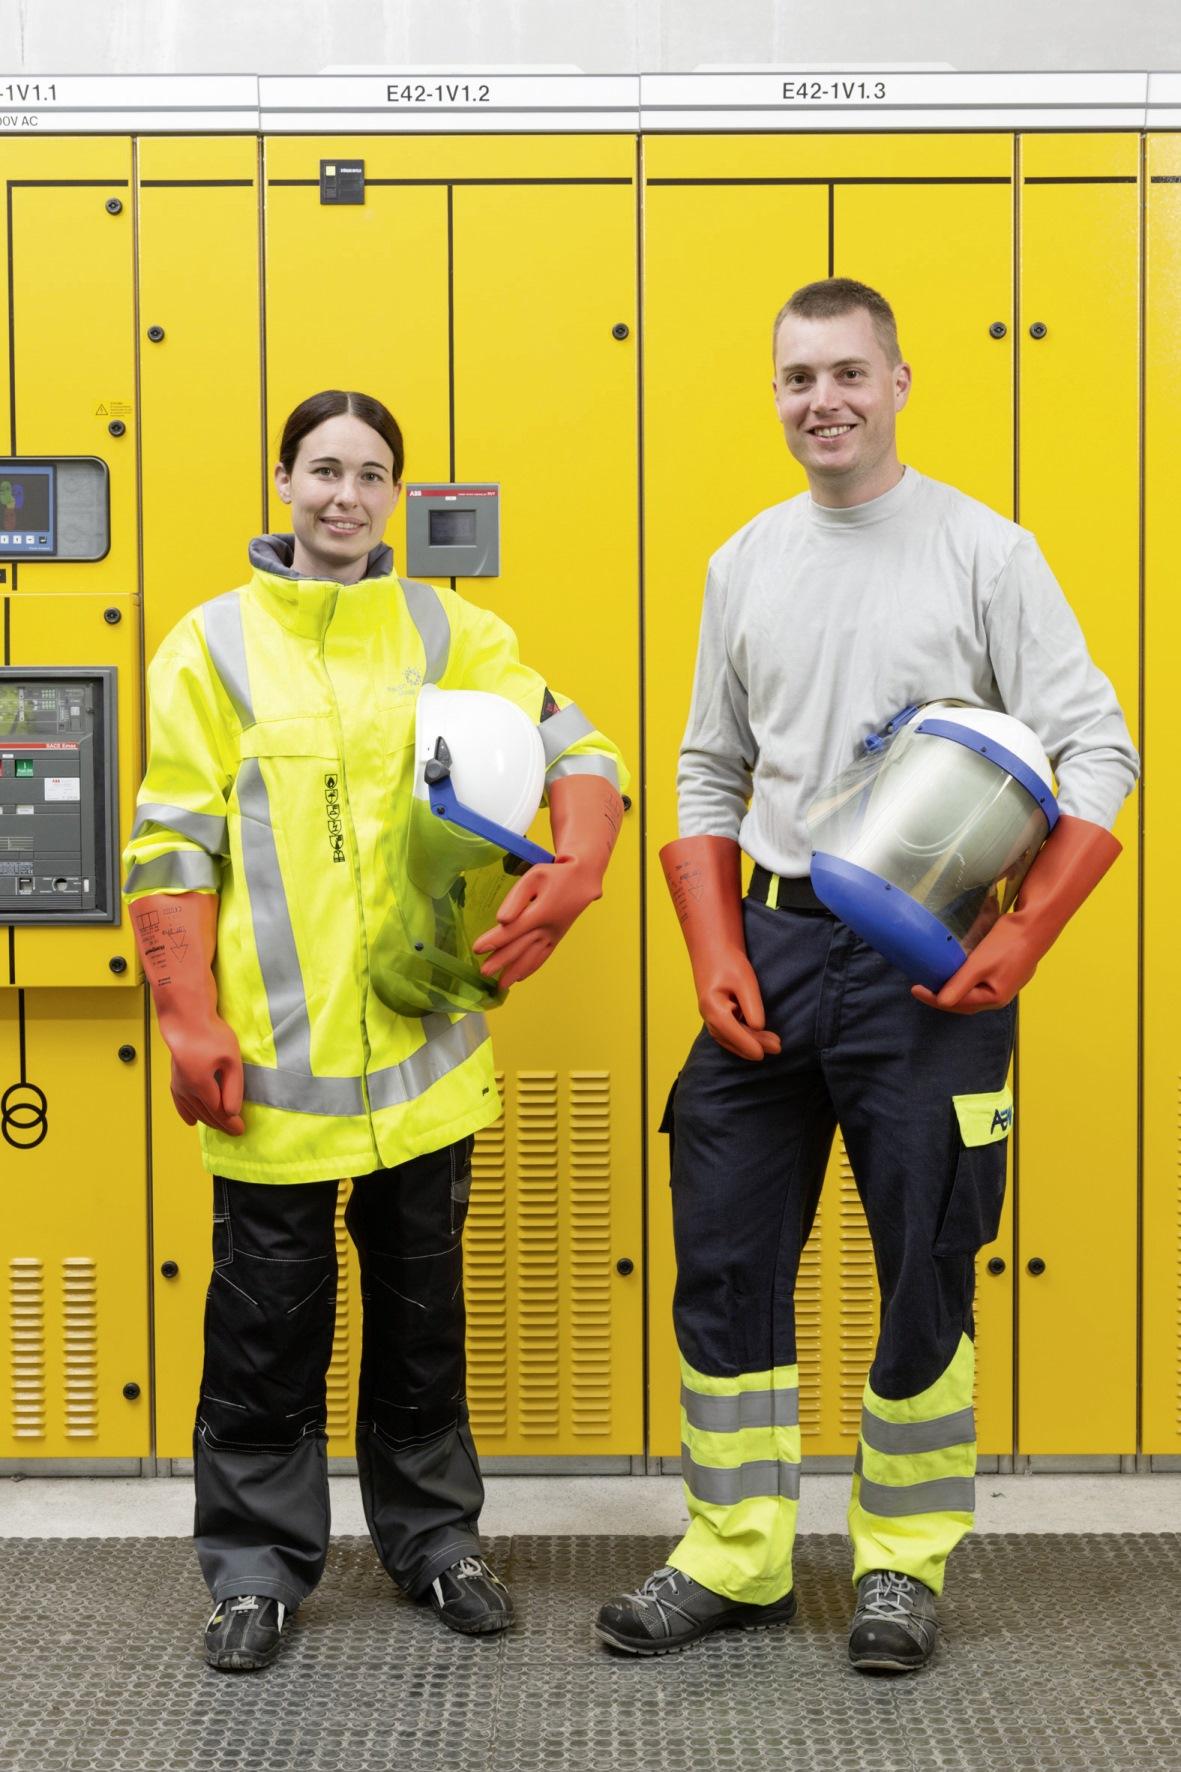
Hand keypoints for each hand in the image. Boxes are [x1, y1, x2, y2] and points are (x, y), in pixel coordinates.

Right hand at [159, 1010, 245, 1134]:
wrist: (186, 1019)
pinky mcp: (175, 1077)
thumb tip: (232, 1112)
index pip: (218, 1112)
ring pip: (193, 1110)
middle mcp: (187, 1089)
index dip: (230, 1123)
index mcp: (201, 1086)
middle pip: (206, 1114)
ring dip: (207, 1120)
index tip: (241, 1130)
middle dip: (221, 1124)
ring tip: (220, 1126)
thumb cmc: (210, 1034)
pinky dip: (186, 1113)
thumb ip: (233, 1088)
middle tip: (234, 1131)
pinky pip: (180, 1102)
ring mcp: (179, 1084)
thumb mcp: (231, 1060)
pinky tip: (191, 1121)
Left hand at [472, 856, 601, 988]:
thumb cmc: (555, 875)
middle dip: (501, 961)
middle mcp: (546, 928)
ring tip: (500, 985)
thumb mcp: (534, 878)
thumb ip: (516, 898)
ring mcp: (553, 936)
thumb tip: (502, 920)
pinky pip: (543, 957)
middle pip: (520, 947)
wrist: (583, 880)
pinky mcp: (556, 938)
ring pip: (531, 957)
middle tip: (483, 973)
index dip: (494, 940)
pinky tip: (520, 977)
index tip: (477, 949)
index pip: (512, 930)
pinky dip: (531, 968)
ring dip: (515, 971)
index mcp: (539, 912)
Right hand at [697, 953, 780, 1059]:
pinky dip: (741, 1039)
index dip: (749, 1044)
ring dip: (749, 1044)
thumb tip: (758, 1028)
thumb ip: (752, 1006)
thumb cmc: (729, 963)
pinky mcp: (714, 1016)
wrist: (713, 950)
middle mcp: (707, 1016)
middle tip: (778, 1047)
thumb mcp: (745, 981)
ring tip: (773, 1045)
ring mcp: (709, 1017)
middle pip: (732, 1038)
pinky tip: (756, 1041)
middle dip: (754, 1045)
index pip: (732, 1033)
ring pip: (729, 1039)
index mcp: (713, 1007)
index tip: (762, 1055)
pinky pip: (727, 1034)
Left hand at [911, 919, 1034, 1014]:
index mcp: (993, 998)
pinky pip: (980, 982)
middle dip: (943, 996)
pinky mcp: (1006, 971)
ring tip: (936, 980)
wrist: (1035, 924)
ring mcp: (1004, 984)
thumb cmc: (1007, 945)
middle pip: (965, 1002)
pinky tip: (957, 971)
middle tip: (922, 985)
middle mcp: (1000, 995)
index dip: (934, 998)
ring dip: (954, 988)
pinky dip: (965, 980)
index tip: (914, 988)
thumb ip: (959, 985)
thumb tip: (941, 1003)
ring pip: (972, 992)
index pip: (957, 1005)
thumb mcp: (979, 965)